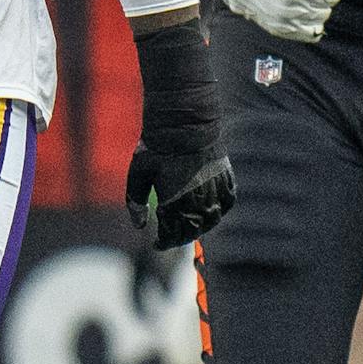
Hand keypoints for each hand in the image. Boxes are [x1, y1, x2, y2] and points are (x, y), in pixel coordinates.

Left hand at [125, 23, 236, 248]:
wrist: (183, 119)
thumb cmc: (156, 145)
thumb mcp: (137, 172)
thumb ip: (134, 201)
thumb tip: (140, 226)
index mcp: (175, 200)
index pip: (173, 234)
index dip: (164, 242)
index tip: (156, 244)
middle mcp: (198, 197)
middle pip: (193, 229)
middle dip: (180, 236)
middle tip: (170, 236)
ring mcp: (215, 186)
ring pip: (212, 218)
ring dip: (201, 226)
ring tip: (188, 225)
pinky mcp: (226, 174)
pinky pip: (228, 201)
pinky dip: (221, 210)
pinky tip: (211, 211)